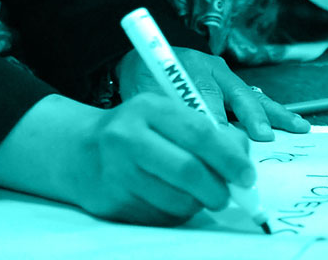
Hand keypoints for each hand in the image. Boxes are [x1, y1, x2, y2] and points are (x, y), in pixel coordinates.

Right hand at [0, 92, 256, 226]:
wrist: (79, 151)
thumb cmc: (137, 130)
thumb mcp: (166, 115)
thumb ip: (205, 131)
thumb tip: (242, 159)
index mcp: (148, 108)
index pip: (200, 133)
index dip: (230, 157)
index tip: (248, 175)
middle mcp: (128, 138)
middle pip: (188, 171)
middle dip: (217, 188)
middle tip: (227, 195)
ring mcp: (117, 173)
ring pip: (176, 200)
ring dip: (197, 204)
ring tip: (196, 195)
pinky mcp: (113, 204)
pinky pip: (160, 218)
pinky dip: (176, 214)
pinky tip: (170, 200)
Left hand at [117, 46, 310, 140]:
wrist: (147, 58)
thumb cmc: (144, 79)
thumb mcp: (144, 92)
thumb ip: (164, 109)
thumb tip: (183, 132)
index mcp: (190, 67)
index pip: (206, 94)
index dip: (214, 118)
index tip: (220, 138)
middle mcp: (214, 69)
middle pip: (237, 93)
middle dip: (251, 116)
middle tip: (262, 136)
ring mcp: (227, 77)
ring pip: (253, 96)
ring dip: (275, 114)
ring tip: (298, 127)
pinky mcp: (234, 86)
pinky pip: (257, 100)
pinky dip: (275, 114)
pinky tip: (295, 125)